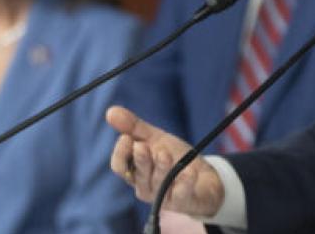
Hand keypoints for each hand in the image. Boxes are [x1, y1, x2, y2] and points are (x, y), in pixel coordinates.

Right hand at [106, 105, 224, 217]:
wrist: (204, 177)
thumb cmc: (174, 158)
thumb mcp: (155, 138)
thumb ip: (134, 127)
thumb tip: (110, 111)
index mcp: (135, 171)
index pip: (119, 166)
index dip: (121, 154)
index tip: (126, 137)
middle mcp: (145, 186)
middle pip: (138, 175)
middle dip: (140, 160)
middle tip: (142, 146)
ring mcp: (163, 197)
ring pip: (158, 184)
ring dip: (161, 168)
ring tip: (164, 153)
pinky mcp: (183, 202)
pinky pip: (181, 194)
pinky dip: (185, 183)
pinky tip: (189, 172)